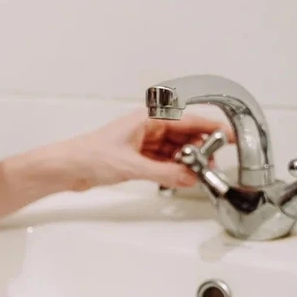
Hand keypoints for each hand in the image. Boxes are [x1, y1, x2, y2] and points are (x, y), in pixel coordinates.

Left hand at [55, 108, 234, 190]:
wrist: (66, 168)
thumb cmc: (89, 155)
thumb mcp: (132, 166)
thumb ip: (165, 173)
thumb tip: (191, 177)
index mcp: (147, 119)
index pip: (188, 121)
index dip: (211, 129)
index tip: (229, 137)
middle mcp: (147, 127)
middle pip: (184, 135)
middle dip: (200, 150)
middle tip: (212, 166)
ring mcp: (142, 142)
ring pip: (175, 150)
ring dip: (187, 161)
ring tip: (199, 175)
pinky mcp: (137, 157)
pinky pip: (164, 161)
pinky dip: (173, 168)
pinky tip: (181, 178)